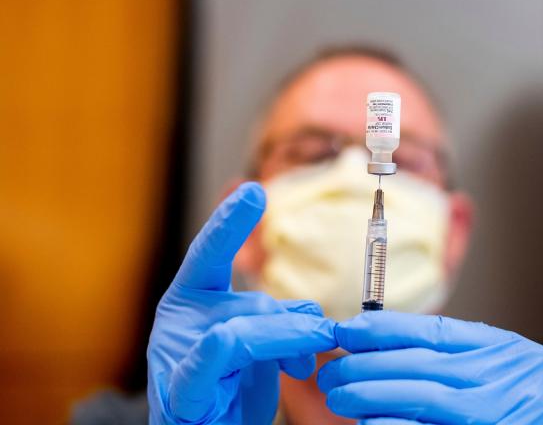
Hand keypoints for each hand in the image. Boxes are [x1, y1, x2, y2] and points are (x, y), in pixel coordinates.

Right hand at [147, 183, 337, 423]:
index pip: (208, 254)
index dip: (229, 223)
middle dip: (294, 323)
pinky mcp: (181, 392)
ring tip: (308, 364)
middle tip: (323, 339)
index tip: (254, 190)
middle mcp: (177, 321)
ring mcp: (174, 355)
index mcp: (191, 302)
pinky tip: (287, 362)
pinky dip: (253, 348)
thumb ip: (279, 323)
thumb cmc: (230, 396)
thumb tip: (314, 318)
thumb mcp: (260, 349)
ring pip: (245, 328)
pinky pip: (218, 355)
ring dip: (289, 342)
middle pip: (251, 302)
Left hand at [318, 312, 542, 424]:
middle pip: (423, 363)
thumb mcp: (484, 379)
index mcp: (509, 351)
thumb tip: (368, 345)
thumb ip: (443, 362)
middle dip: (367, 365)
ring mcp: (505, 411)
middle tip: (331, 372)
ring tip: (338, 397)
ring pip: (423, 395)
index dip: (386, 329)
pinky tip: (367, 423)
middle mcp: (512, 377)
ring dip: (370, 394)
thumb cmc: (502, 417)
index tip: (347, 331)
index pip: (437, 330)